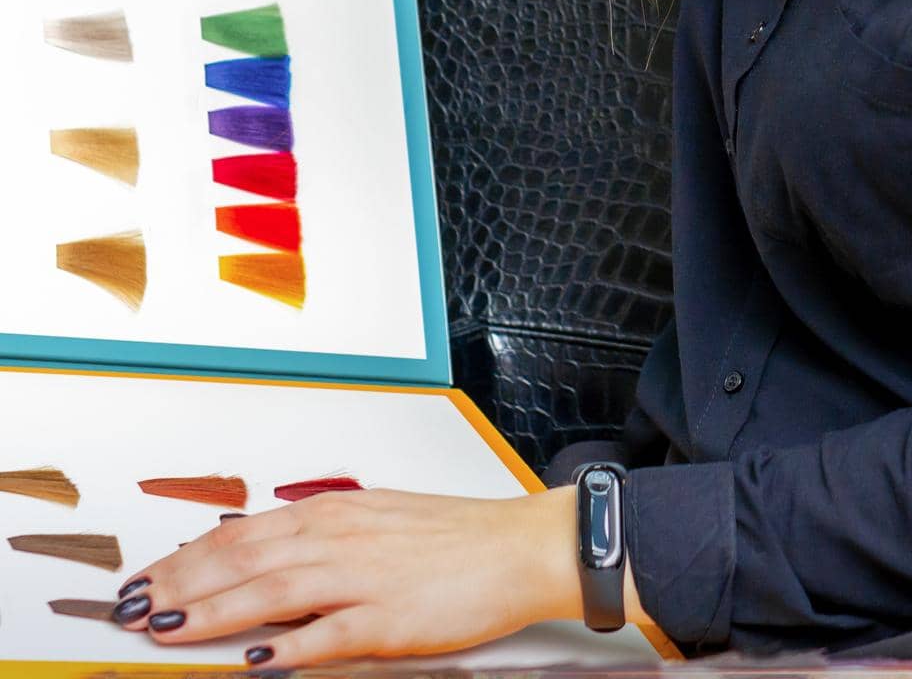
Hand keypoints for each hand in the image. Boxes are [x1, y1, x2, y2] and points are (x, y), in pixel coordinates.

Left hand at [110, 485, 607, 665]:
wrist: (516, 546)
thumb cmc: (450, 537)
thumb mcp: (375, 520)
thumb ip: (319, 537)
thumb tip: (263, 554)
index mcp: (332, 514)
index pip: (240, 534)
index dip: (185, 557)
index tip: (145, 577)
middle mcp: (338, 538)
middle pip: (242, 560)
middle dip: (179, 584)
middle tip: (131, 607)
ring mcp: (362, 578)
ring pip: (271, 593)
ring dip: (211, 613)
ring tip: (165, 629)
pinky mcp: (389, 619)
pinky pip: (329, 635)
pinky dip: (288, 649)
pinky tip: (255, 662)